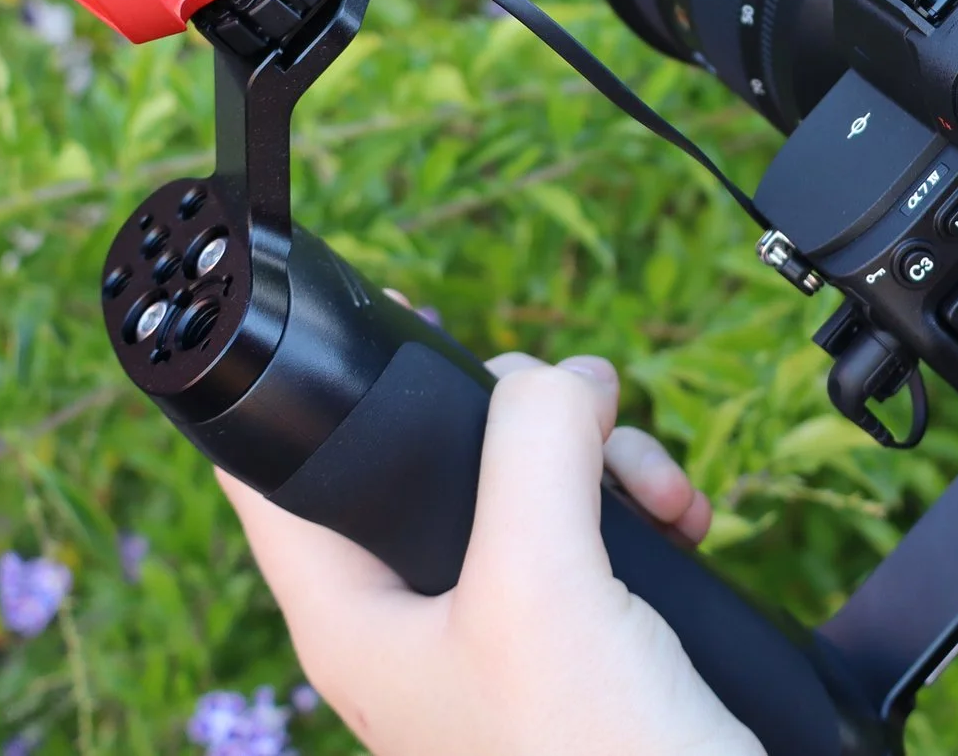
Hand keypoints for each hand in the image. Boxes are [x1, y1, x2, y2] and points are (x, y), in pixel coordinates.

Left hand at [217, 350, 759, 755]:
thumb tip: (561, 379)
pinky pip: (590, 534)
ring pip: (525, 484)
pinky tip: (684, 522)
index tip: (368, 311)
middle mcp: (410, 621)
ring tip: (658, 490)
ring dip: (601, 459)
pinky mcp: (571, 645)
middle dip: (522, 415)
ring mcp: (491, 636)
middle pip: (431, 454)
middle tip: (583, 417)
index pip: (273, 474)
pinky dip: (639, 509)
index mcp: (350, 617)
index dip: (303, 383)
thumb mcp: (541, 586)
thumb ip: (530, 452)